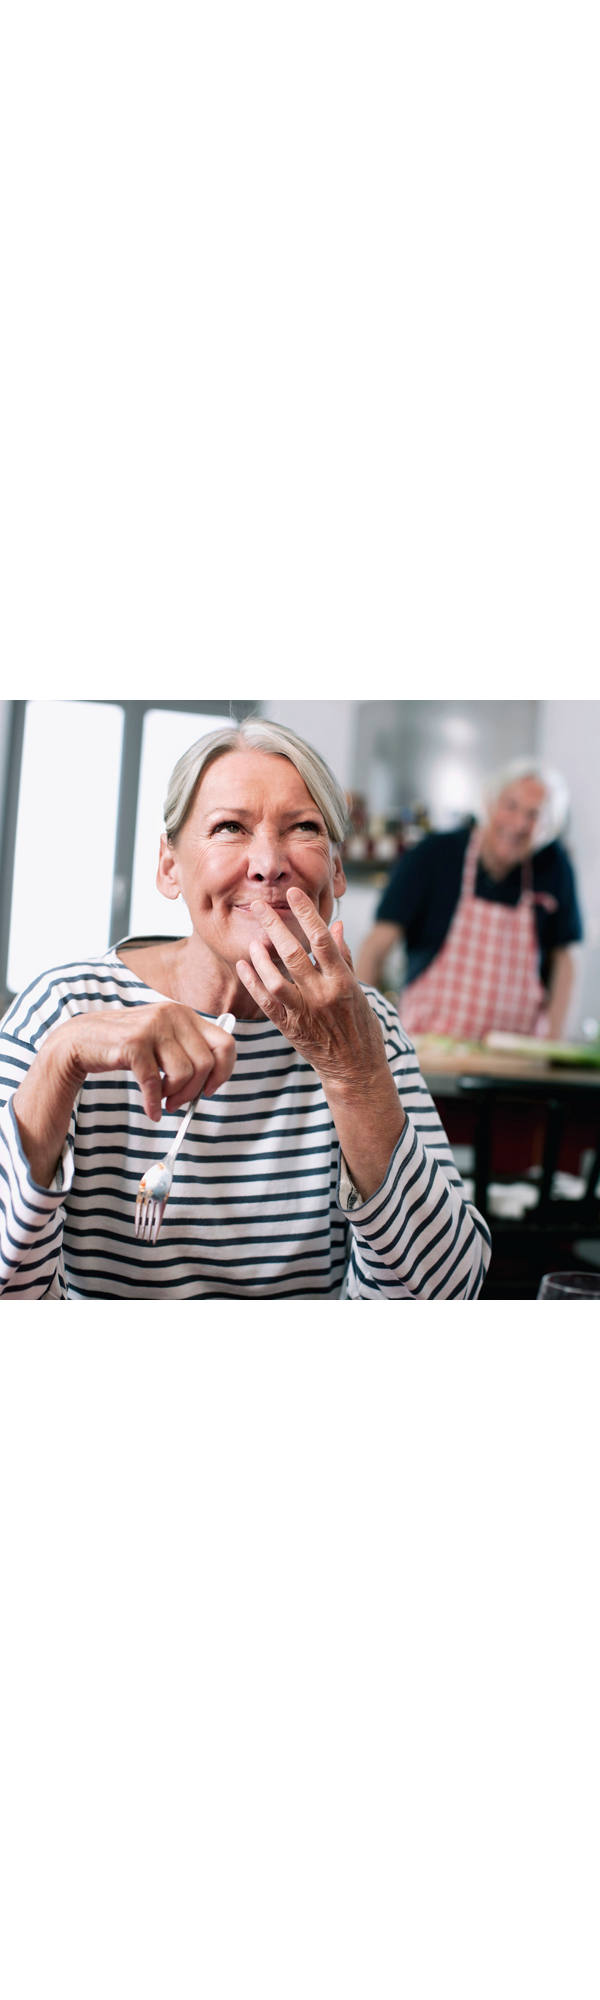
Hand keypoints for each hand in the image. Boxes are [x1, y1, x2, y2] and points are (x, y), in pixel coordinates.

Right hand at [56, 1002, 235, 1121]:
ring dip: (175, 1096)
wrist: (80, 1040)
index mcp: (184, 1014)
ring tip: (162, 1100)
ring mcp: (152, 1027)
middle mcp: (172, 1015)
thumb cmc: (125, 1045)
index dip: (223, 1071)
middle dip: (195, 1091)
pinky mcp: (133, 1043)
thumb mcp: (161, 1039)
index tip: (209, 1090)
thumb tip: (213, 1081)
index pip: (225, 1043)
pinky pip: (154, 1083)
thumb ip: (186, 1050)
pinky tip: (151, 1111)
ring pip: (184, 1074)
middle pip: (206, 1063)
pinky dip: (154, 1103)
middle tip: (179, 1103)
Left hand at [235, 887, 389, 1092]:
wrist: (355, 1069)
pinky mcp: (289, 1028)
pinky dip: (252, 982)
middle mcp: (323, 996)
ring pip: (276, 980)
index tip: (295, 893)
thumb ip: (343, 957)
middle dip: (274, 927)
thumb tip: (335, 926)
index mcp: (343, 982)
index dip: (307, 914)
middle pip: (294, 955)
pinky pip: (266, 1002)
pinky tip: (244, 965)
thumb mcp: (359, 989)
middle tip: (259, 906)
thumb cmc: (360, 1026)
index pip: (323, 940)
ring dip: (261, 957)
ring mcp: (304, 1013)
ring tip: (253, 940)